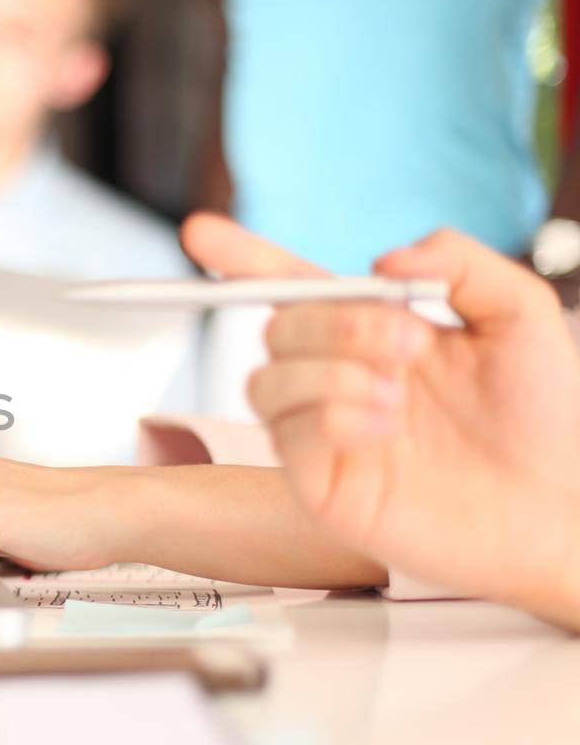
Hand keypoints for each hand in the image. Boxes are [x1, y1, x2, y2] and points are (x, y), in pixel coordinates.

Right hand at [186, 214, 579, 619]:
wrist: (561, 511)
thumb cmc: (547, 422)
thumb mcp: (522, 315)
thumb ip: (459, 261)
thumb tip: (384, 260)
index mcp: (381, 334)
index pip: (297, 287)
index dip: (244, 258)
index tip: (201, 233)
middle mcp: (343, 378)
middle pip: (278, 326)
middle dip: (333, 324)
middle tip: (406, 343)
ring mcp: (326, 432)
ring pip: (266, 379)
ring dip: (329, 372)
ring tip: (396, 394)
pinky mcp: (321, 482)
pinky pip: (287, 434)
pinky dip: (329, 416)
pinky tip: (382, 428)